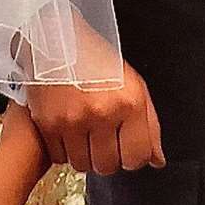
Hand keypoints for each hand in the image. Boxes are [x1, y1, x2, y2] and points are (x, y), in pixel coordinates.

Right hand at [27, 60, 164, 173]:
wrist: (55, 39)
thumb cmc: (94, 58)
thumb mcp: (132, 83)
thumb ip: (149, 124)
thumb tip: (156, 159)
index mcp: (129, 102)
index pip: (138, 157)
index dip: (133, 157)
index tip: (126, 149)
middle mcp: (102, 112)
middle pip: (108, 166)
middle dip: (106, 157)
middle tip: (102, 138)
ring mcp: (73, 119)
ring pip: (82, 165)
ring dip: (83, 154)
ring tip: (82, 132)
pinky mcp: (47, 123)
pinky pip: (59, 157)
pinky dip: (62, 149)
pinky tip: (66, 129)